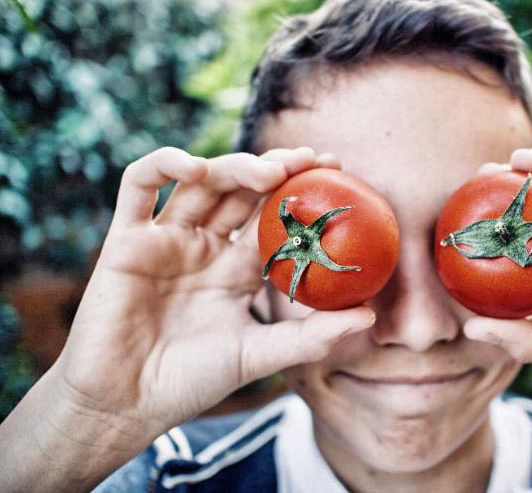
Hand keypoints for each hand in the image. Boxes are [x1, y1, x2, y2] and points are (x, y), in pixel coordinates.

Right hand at [0, 147, 374, 490]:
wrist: (125, 405)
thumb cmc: (190, 383)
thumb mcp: (259, 355)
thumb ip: (310, 336)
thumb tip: (370, 318)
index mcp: (235, 270)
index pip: (273, 219)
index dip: (301, 192)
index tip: (336, 173)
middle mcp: (204, 248)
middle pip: (241, 192)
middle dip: (276, 169)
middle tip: (310, 161)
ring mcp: (166, 240)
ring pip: (200, 183)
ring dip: (233, 167)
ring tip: (269, 171)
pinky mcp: (126, 239)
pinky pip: (139, 187)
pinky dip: (164, 166)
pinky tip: (195, 167)